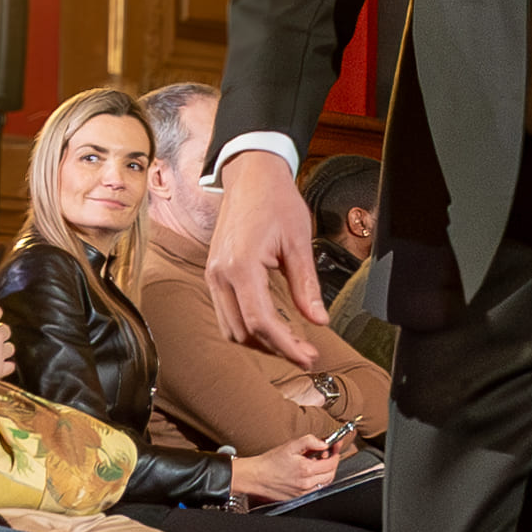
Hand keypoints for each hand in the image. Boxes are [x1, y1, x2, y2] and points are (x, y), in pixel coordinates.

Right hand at [206, 146, 341, 369]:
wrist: (251, 175)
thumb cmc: (275, 200)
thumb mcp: (298, 242)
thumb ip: (306, 286)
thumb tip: (318, 320)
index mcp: (241, 266)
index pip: (262, 321)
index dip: (286, 345)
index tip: (307, 356)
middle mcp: (220, 274)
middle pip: (243, 332)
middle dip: (274, 348)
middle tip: (305, 353)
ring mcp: (214, 274)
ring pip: (231, 328)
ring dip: (259, 341)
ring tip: (290, 343)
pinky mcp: (215, 273)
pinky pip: (226, 313)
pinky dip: (247, 326)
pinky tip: (272, 326)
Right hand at [226, 431, 343, 506]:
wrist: (256, 476)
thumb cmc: (269, 462)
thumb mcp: (290, 446)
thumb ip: (309, 441)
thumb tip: (324, 443)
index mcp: (306, 470)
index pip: (331, 463)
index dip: (336, 453)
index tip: (335, 446)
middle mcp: (306, 483)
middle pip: (331, 474)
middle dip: (332, 462)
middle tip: (327, 453)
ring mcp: (303, 492)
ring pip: (325, 483)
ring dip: (326, 472)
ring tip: (317, 462)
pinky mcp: (299, 497)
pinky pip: (316, 489)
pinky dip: (318, 480)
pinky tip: (310, 472)